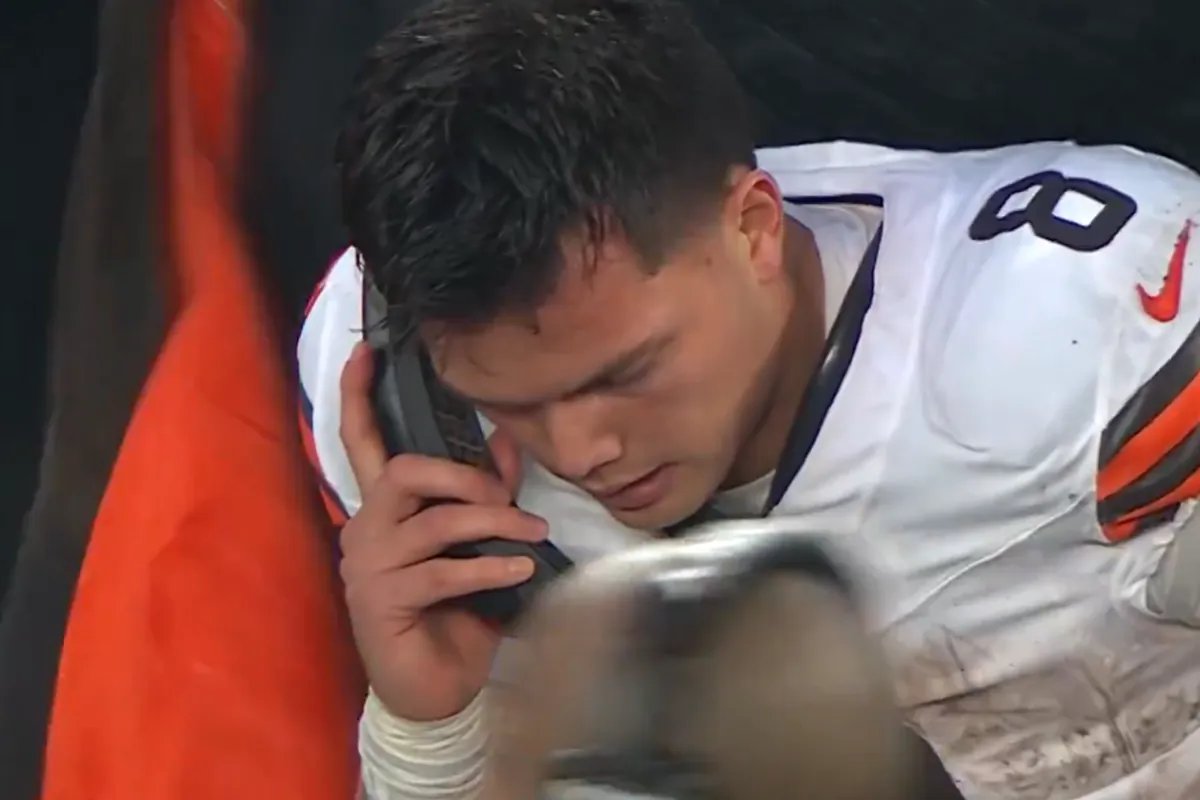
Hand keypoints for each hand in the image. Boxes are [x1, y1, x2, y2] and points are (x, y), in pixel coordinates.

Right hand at [337, 342, 546, 720]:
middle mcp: (365, 530)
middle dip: (464, 476)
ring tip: (535, 536)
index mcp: (383, 510)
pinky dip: (491, 566)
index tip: (367, 349)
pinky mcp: (384, 602)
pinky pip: (444, 570)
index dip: (359, 396)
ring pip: (435, 521)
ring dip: (495, 524)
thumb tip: (508, 440)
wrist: (436, 691)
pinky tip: (520, 569)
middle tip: (507, 500)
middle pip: (403, 470)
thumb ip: (485, 493)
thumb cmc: (455, 613)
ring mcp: (369, 567)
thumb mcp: (474, 546)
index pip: (359, 442)